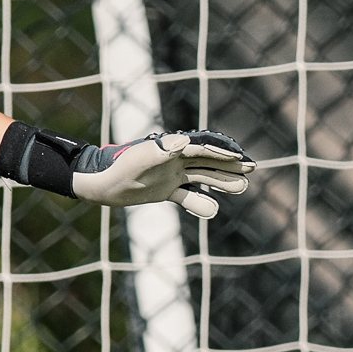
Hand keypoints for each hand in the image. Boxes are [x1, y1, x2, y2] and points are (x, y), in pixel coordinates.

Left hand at [70, 130, 255, 218]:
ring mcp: (171, 174)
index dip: (221, 152)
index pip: (202, 148)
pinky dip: (200, 202)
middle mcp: (174, 159)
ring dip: (222, 181)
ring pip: (202, 176)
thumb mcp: (138, 160)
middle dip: (230, 164)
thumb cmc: (117, 169)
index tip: (241, 158)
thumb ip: (160, 151)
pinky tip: (213, 211)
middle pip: (208, 160)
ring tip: (243, 187)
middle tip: (253, 167)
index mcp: (171, 148)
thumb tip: (185, 141)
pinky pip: (187, 196)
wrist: (99, 184)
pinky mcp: (165, 189)